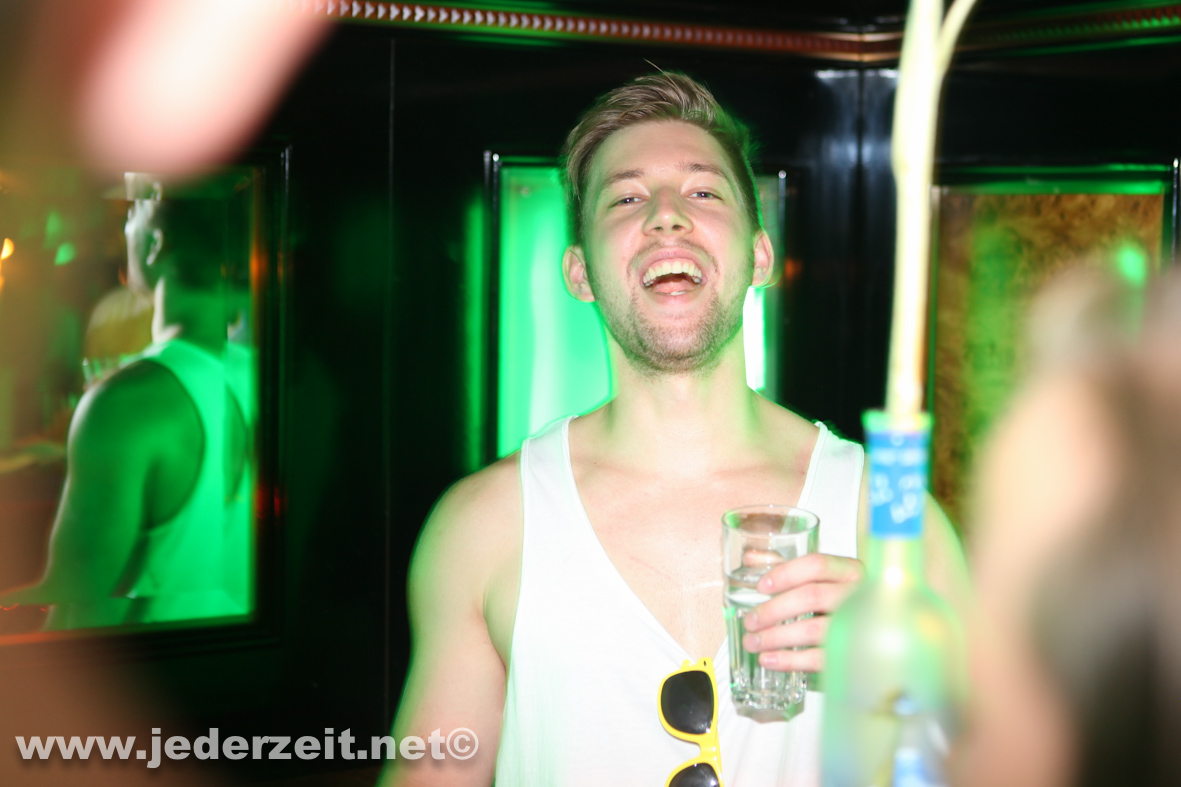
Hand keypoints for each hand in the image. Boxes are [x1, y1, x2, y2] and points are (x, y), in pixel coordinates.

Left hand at [740, 553, 863, 672]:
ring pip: (813, 629)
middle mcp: (857, 596)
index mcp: (849, 571)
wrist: (882, 632)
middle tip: (750, 621)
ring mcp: (857, 627)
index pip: (816, 565)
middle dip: (773, 610)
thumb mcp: (822, 578)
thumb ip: (788, 567)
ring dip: (776, 637)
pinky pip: (819, 659)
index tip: (761, 586)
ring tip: (752, 642)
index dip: (785, 574)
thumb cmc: (844, 599)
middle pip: (811, 597)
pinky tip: (769, 659)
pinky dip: (790, 660)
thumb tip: (750, 558)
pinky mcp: (853, 655)